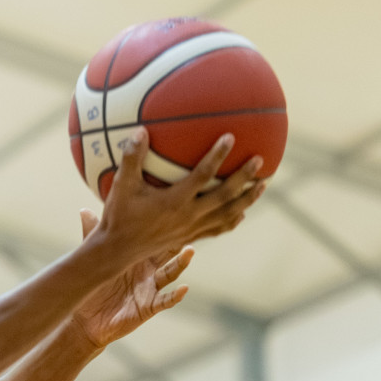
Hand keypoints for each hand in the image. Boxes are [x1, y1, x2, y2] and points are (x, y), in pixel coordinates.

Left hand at [70, 209, 192, 348]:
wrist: (85, 319)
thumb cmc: (93, 288)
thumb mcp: (93, 259)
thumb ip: (92, 235)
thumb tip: (84, 210)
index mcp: (137, 257)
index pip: (155, 238)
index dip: (164, 225)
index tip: (174, 207)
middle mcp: (148, 271)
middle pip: (168, 252)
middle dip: (178, 239)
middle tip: (188, 224)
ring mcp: (151, 289)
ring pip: (171, 273)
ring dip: (181, 263)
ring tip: (189, 251)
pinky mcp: (149, 307)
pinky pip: (166, 301)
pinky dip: (176, 295)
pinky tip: (184, 288)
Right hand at [91, 127, 265, 270]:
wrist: (117, 250)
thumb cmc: (118, 215)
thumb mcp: (121, 185)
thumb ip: (131, 158)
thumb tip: (140, 130)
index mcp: (174, 201)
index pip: (202, 176)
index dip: (217, 156)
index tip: (231, 137)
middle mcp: (188, 216)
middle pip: (224, 196)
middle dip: (244, 178)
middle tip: (259, 161)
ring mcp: (191, 228)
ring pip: (227, 214)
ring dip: (247, 200)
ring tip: (262, 185)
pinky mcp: (189, 237)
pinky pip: (217, 229)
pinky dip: (232, 220)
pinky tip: (241, 213)